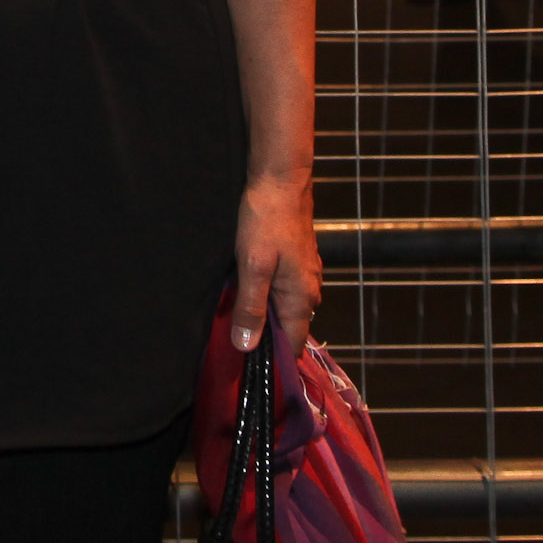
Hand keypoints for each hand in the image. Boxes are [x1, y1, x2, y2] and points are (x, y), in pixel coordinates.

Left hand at [231, 170, 318, 353]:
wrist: (280, 180)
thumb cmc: (266, 220)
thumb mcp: (253, 266)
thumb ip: (251, 307)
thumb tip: (247, 347)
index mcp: (302, 297)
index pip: (294, 345)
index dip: (272, 358)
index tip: (246, 363)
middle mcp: (309, 290)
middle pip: (288, 327)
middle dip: (264, 335)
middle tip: (232, 334)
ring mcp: (304, 274)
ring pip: (283, 307)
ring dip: (262, 312)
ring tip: (235, 311)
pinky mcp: (296, 260)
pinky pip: (281, 289)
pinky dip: (265, 294)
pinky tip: (246, 286)